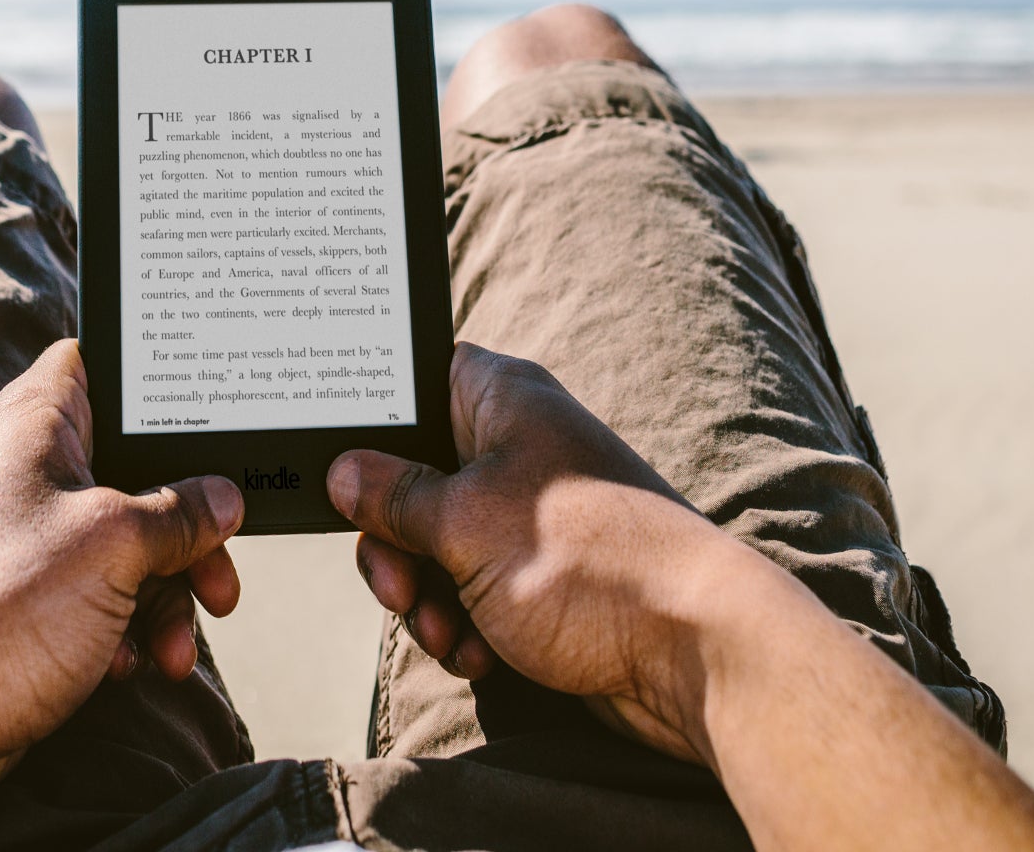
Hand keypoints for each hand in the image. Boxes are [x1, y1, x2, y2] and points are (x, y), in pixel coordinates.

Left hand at [0, 338, 244, 815]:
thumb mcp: (114, 546)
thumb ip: (179, 512)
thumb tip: (225, 498)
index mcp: (34, 426)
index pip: (94, 360)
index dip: (149, 377)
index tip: (207, 410)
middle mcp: (27, 472)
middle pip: (133, 469)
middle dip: (187, 528)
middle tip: (218, 575)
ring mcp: (25, 538)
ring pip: (125, 542)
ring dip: (165, 595)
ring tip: (177, 647)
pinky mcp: (28, 599)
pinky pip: (100, 595)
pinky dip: (126, 627)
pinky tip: (129, 664)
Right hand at [327, 341, 739, 761]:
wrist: (695, 652)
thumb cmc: (589, 565)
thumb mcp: (465, 524)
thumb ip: (395, 497)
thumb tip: (342, 472)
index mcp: (501, 399)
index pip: (412, 379)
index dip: (369, 419)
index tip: (337, 466)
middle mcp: (517, 446)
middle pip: (411, 478)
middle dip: (394, 545)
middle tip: (398, 586)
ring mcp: (531, 514)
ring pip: (436, 544)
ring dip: (428, 598)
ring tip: (449, 633)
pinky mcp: (542, 575)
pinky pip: (472, 590)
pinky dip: (465, 624)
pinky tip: (481, 655)